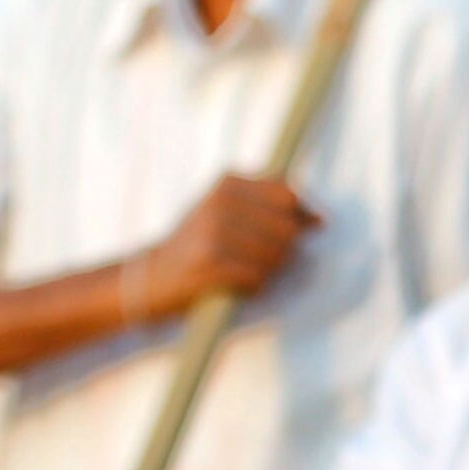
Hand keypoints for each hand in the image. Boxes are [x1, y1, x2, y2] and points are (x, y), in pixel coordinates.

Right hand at [127, 175, 316, 322]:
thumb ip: (269, 207)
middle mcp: (220, 202)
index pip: (287, 195)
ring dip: (269, 271)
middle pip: (287, 228)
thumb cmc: (198, 245)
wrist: (149, 277)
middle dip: (285, 250)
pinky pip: (258, 277)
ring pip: (276, 255)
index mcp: (227, 183)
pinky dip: (254, 286)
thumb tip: (319, 219)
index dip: (303, 215)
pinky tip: (236, 284)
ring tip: (245, 272)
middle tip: (261, 260)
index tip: (308, 228)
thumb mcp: (226, 211)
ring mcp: (214, 232)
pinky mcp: (209, 263)